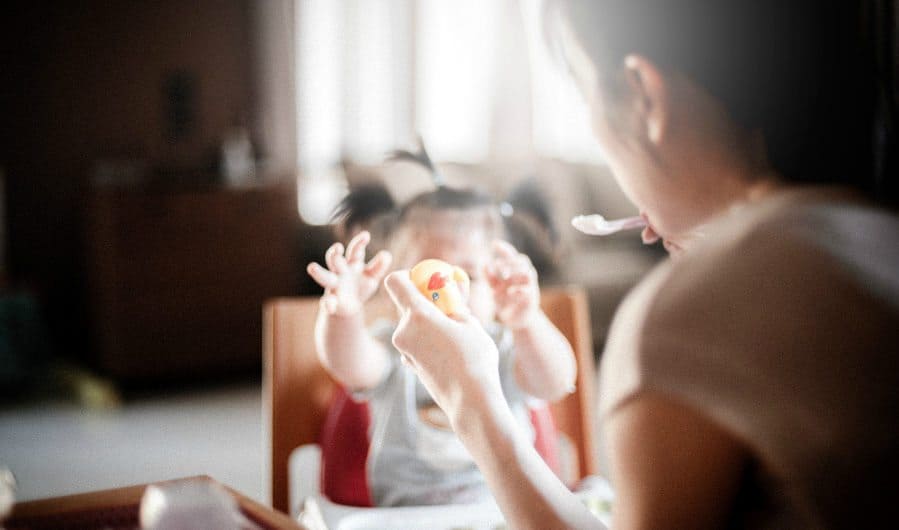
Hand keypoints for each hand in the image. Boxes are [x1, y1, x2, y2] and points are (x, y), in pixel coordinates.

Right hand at [307, 231, 391, 315]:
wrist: (350, 307)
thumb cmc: (361, 286)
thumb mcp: (372, 277)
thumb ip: (379, 266)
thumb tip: (387, 254)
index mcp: (352, 263)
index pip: (354, 250)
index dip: (359, 243)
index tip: (366, 236)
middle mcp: (340, 272)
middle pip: (334, 260)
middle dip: (335, 254)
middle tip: (337, 248)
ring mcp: (334, 286)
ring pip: (324, 277)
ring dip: (319, 272)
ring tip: (312, 267)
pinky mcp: (332, 302)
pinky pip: (327, 302)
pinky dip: (328, 303)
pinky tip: (330, 305)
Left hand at [383, 270, 502, 426]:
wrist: (471, 401)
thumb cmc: (475, 359)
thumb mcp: (471, 323)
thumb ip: (456, 304)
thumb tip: (452, 289)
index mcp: (418, 315)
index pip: (395, 281)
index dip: (408, 276)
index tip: (427, 281)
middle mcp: (403, 331)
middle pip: (405, 303)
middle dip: (425, 300)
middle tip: (449, 305)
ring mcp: (404, 350)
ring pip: (411, 324)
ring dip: (428, 321)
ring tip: (455, 332)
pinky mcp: (409, 364)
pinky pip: (415, 342)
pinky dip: (427, 339)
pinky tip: (449, 350)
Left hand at [486, 240, 539, 328]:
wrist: (517, 320)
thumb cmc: (506, 301)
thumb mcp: (495, 288)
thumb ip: (490, 277)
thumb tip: (483, 263)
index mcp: (515, 272)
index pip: (512, 256)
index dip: (505, 249)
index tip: (494, 244)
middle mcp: (524, 277)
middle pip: (523, 261)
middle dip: (510, 261)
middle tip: (497, 266)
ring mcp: (530, 287)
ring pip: (529, 273)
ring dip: (516, 272)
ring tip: (504, 276)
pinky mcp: (531, 300)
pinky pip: (529, 291)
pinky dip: (519, 290)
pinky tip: (510, 292)